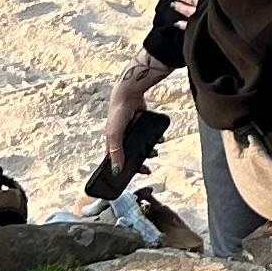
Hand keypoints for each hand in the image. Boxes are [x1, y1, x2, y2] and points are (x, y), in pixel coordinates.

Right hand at [91, 58, 170, 197]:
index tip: (129, 177)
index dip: (121, 170)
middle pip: (129, 155)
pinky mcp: (141, 124)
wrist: (129, 93)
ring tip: (155, 152)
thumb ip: (116, 152)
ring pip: (140, 146)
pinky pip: (149, 135)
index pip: (115, 160)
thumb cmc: (117, 113)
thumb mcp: (115, 135)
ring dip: (148, 151)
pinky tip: (160, 139)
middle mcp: (120, 137)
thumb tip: (117, 170)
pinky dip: (155, 138)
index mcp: (111, 142)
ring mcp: (131, 130)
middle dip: (138, 162)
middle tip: (147, 169)